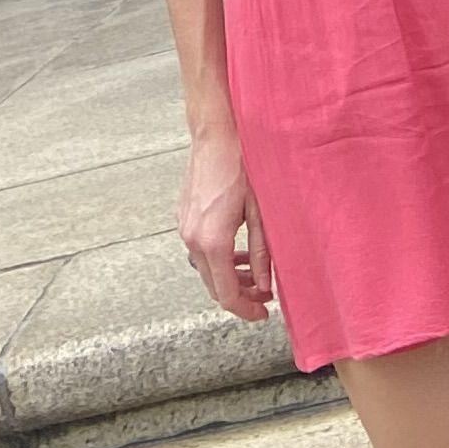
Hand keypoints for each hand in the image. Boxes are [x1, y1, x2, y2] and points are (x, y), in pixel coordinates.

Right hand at [179, 125, 272, 323]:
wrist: (216, 134)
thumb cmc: (242, 166)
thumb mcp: (261, 213)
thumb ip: (262, 253)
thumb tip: (264, 286)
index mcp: (213, 242)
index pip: (226, 294)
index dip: (245, 310)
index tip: (263, 313)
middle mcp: (192, 239)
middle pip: (213, 286)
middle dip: (240, 295)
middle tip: (264, 294)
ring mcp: (185, 228)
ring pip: (206, 269)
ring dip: (228, 277)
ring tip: (254, 273)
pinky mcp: (184, 217)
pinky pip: (200, 250)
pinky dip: (218, 260)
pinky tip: (237, 251)